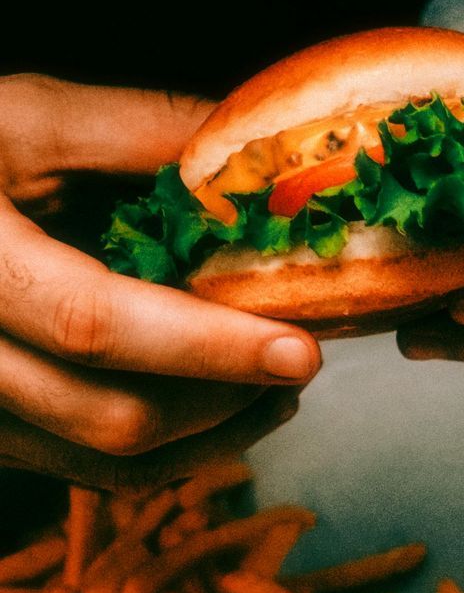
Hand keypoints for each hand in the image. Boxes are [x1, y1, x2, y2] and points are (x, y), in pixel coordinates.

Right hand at [0, 75, 318, 477]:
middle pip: (112, 418)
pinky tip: (223, 407)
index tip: (297, 347)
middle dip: (227, 398)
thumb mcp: (27, 118)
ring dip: (215, 434)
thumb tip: (268, 151)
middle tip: (303, 354)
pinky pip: (94, 474)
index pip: (90, 325)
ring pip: (111, 463)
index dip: (204, 346)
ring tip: (278, 383)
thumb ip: (143, 133)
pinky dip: (174, 450)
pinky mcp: (0, 438)